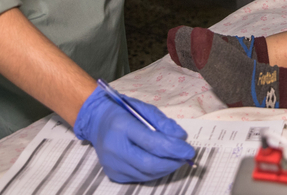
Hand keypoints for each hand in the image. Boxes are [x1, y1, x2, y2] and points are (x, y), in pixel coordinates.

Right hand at [74, 87, 195, 182]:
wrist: (96, 121)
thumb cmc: (123, 112)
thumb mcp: (144, 108)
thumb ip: (163, 122)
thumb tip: (181, 137)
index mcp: (122, 127)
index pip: (152, 143)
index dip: (174, 149)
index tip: (190, 150)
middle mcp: (114, 148)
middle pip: (149, 164)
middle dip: (172, 162)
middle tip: (186, 157)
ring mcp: (112, 164)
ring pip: (146, 174)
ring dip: (166, 168)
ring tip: (176, 159)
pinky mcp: (113, 174)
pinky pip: (139, 178)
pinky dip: (154, 172)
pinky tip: (160, 163)